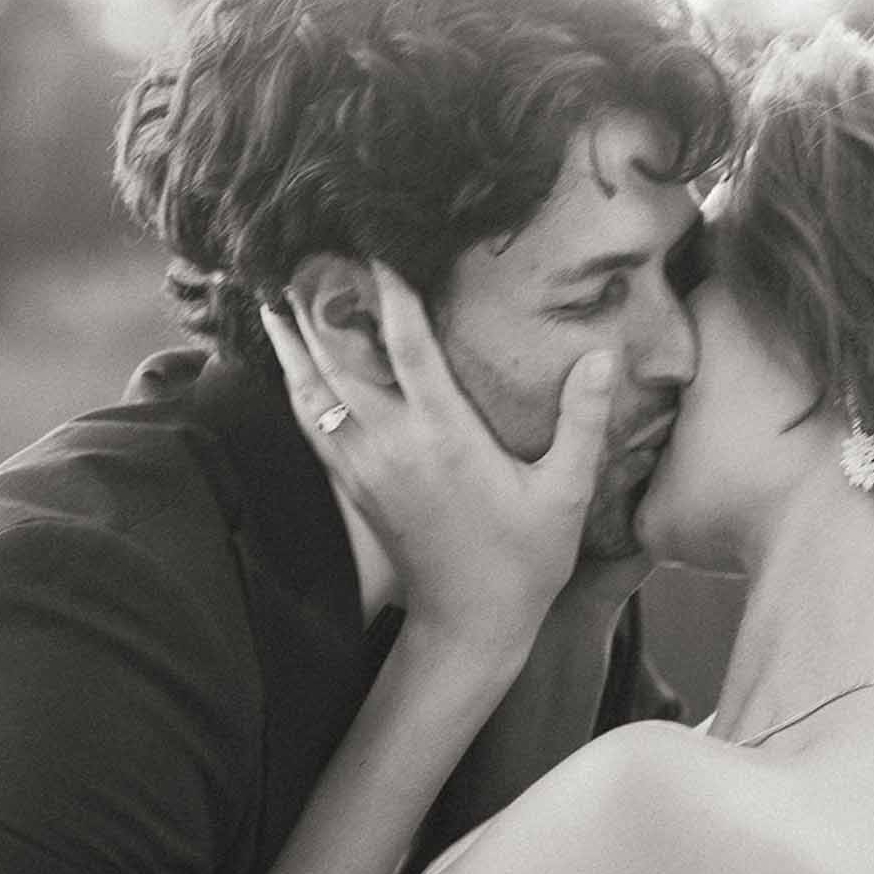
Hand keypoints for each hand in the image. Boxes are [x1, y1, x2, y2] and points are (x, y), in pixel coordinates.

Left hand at [262, 267, 617, 661]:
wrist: (469, 627)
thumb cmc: (523, 562)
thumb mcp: (565, 492)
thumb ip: (583, 421)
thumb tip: (600, 356)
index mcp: (444, 436)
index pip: (408, 345)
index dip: (391, 291)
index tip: (377, 246)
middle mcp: (393, 445)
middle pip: (338, 359)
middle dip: (319, 306)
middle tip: (302, 257)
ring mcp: (364, 469)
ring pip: (312, 394)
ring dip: (291, 345)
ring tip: (273, 300)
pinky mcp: (352, 490)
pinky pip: (312, 428)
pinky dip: (296, 391)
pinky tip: (287, 368)